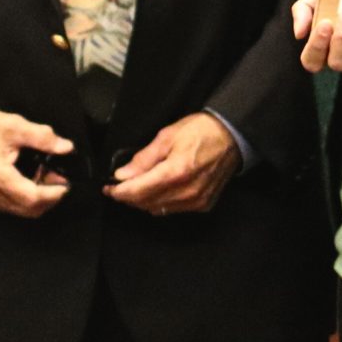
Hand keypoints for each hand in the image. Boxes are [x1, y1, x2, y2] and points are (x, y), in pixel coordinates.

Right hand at [0, 109, 72, 217]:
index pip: (32, 198)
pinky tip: (33, 180)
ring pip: (23, 210)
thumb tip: (66, 147)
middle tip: (59, 178)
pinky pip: (13, 206)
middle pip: (30, 209)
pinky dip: (28, 198)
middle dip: (50, 197)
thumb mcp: (14, 125)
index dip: (54, 194)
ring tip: (47, 177)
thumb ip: (43, 137)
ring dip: (40, 199)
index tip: (66, 183)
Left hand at [106, 112, 240, 214]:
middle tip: (119, 186)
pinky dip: (161, 202)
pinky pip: (173, 209)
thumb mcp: (168, 136)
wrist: (233, 137)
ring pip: (158, 209)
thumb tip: (122, 175)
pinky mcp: (203, 205)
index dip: (118, 191)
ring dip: (144, 201)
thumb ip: (144, 158)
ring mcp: (196, 201)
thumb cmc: (202, 131)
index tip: (108, 187)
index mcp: (176, 172)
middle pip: (145, 203)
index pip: (137, 191)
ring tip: (138, 187)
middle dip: (129, 196)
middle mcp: (186, 191)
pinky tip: (159, 190)